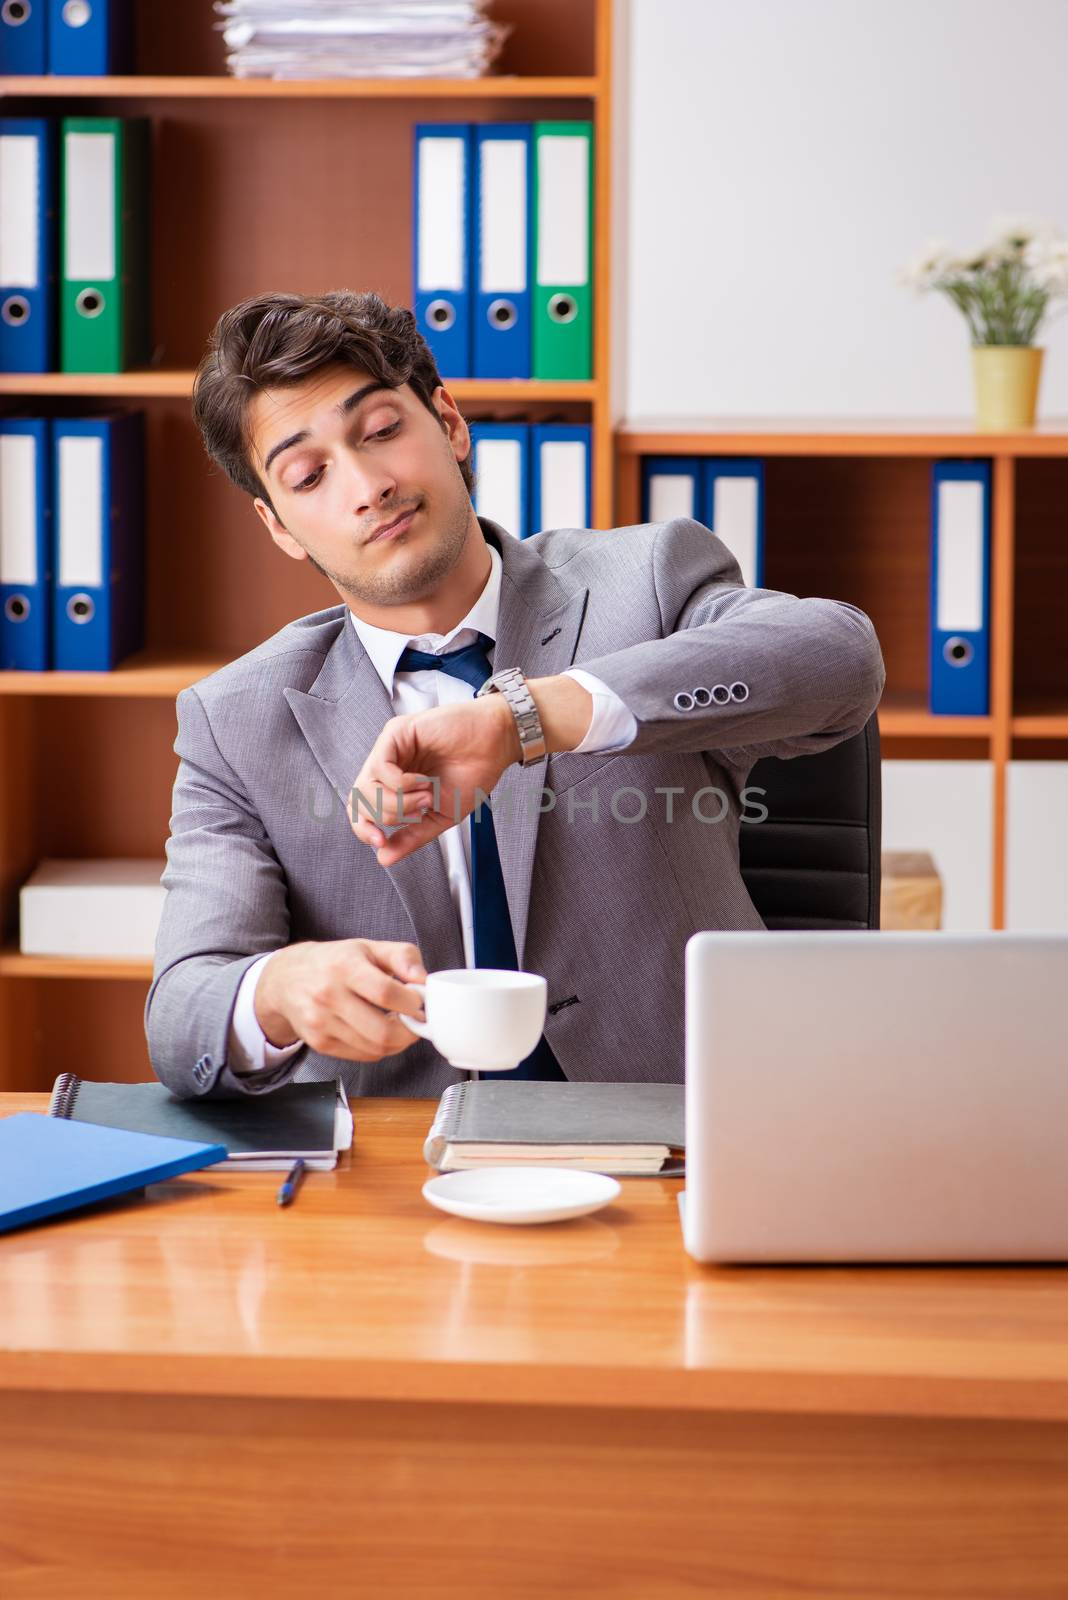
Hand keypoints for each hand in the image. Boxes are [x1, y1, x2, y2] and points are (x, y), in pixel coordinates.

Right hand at [254, 939, 427, 1061]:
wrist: (286, 979)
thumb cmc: (334, 961)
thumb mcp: (369, 947)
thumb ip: (402, 956)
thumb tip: (424, 980)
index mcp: (344, 967)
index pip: (386, 993)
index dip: (412, 1003)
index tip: (420, 1002)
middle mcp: (328, 996)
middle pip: (382, 1031)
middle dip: (409, 1031)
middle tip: (415, 1021)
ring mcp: (321, 1023)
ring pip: (374, 1048)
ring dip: (397, 1041)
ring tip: (398, 1024)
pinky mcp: (319, 1043)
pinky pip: (362, 1055)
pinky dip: (379, 1048)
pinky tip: (379, 1031)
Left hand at [346, 675, 594, 867]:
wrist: (495, 745)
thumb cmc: (473, 773)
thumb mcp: (441, 816)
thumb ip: (412, 836)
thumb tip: (383, 858)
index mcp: (393, 787)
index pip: (361, 811)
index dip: (363, 830)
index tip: (381, 841)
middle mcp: (387, 767)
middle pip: (359, 801)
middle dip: (388, 815)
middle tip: (420, 810)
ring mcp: (389, 750)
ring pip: (365, 786)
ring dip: (398, 800)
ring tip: (426, 794)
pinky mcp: (395, 733)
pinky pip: (380, 767)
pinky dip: (400, 782)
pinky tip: (422, 780)